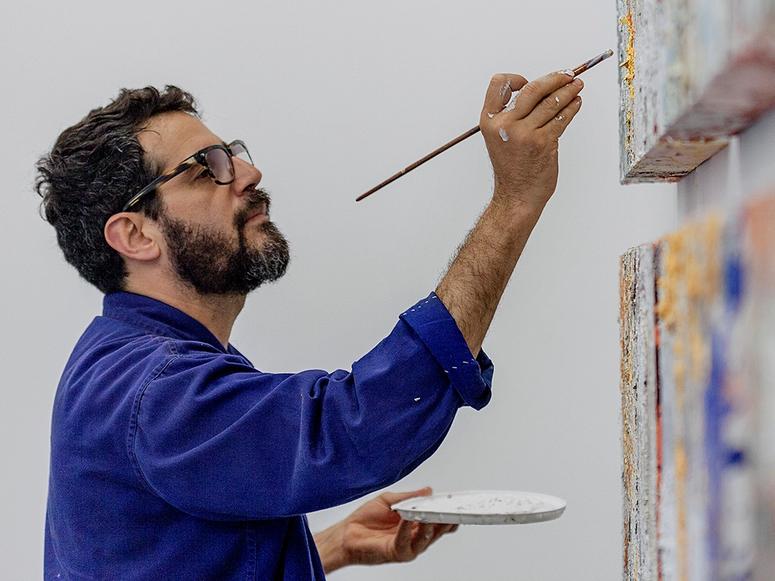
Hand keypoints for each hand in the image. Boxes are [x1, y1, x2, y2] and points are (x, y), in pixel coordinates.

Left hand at [314, 487, 457, 572]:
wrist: (346, 533)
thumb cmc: (365, 518)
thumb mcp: (390, 500)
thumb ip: (410, 497)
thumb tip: (428, 491)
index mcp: (415, 523)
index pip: (438, 519)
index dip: (448, 512)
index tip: (458, 502)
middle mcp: (414, 537)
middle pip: (438, 530)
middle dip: (446, 520)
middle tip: (453, 509)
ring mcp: (407, 547)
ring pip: (426, 538)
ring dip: (430, 525)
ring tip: (431, 513)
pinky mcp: (396, 553)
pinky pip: (406, 542)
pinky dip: (408, 529)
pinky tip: (408, 519)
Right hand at [479, 70, 583, 211]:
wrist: (517, 195)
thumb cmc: (512, 166)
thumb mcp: (501, 137)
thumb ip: (514, 114)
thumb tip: (542, 90)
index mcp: (490, 120)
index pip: (499, 84)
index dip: (516, 78)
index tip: (529, 81)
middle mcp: (504, 124)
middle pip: (532, 89)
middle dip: (554, 78)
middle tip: (568, 75)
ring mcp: (524, 134)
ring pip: (551, 102)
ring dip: (568, 91)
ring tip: (577, 86)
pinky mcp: (543, 142)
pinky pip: (561, 118)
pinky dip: (572, 108)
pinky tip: (576, 103)